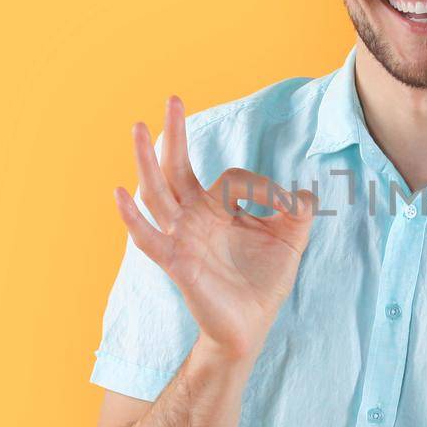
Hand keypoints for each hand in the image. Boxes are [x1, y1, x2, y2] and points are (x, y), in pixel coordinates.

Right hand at [113, 95, 318, 360]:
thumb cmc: (263, 283)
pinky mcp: (176, 262)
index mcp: (218, 210)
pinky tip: (121, 193)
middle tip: (173, 99)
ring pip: (157, 193)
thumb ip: (298, 213)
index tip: (286, 205)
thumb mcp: (290, 241)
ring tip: (137, 128)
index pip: (229, 177)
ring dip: (146, 160)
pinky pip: (148, 238)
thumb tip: (305, 192)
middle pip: (176, 168)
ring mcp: (181, 238)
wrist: (251, 327)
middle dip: (175, 134)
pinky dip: (132, 217)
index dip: (259, 184)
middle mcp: (194, 218)